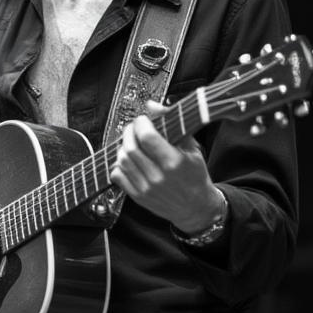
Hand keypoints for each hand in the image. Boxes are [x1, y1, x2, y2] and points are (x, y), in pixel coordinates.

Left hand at [112, 100, 223, 232]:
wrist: (195, 207)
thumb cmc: (194, 174)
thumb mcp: (191, 148)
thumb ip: (172, 125)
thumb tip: (153, 105)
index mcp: (174, 162)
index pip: (147, 137)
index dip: (140, 124)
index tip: (143, 120)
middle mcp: (158, 176)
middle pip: (131, 147)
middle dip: (129, 132)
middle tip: (134, 128)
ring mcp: (146, 188)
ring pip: (122, 160)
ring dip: (123, 146)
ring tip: (132, 142)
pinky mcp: (138, 196)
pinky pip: (117, 174)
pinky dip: (118, 163)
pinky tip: (128, 159)